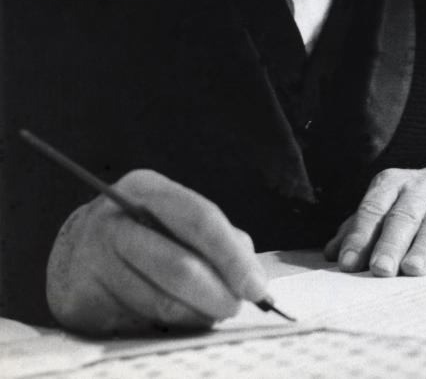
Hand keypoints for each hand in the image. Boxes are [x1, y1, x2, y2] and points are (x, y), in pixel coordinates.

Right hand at [46, 170, 267, 334]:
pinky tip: (170, 319)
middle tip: (234, 307)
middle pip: (178, 267)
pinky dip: (164, 329)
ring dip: (194, 316)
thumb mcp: (176, 218)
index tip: (256, 287)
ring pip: (159, 304)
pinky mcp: (80, 301)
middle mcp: (113, 221)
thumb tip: (250, 277)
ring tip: (205, 313)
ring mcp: (91, 261)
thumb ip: (218, 239)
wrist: (76, 252)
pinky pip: (137, 325)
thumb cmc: (143, 232)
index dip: (231, 256)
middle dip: (216, 294)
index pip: (198, 218)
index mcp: (145, 189)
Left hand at [324, 161, 425, 276]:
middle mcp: (421, 188)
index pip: (373, 208)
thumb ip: (360, 226)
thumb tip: (332, 253)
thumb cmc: (420, 201)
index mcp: (393, 183)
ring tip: (412, 270)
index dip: (360, 235)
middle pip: (402, 217)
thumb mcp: (389, 203)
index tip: (348, 263)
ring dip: (422, 248)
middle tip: (380, 269)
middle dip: (390, 244)